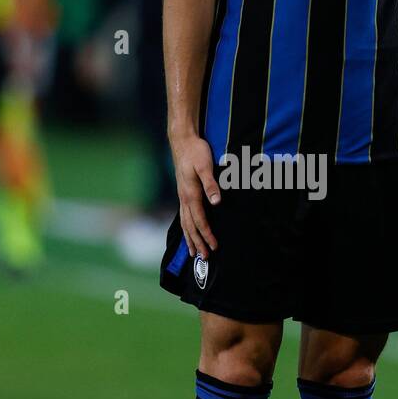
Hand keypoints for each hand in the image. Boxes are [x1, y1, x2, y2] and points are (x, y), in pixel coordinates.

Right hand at [171, 133, 220, 258]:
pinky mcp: (182, 192)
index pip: (199, 220)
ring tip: (194, 252)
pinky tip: (188, 232)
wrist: (182, 140)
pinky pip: (183, 216)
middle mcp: (184, 198)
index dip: (207, 235)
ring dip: (190, 238)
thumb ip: (211, 184)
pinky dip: (186, 228)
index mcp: (190, 194)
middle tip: (205, 258)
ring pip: (184, 223)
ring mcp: (182, 196)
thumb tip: (216, 202)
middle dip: (198, 243)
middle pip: (190, 226)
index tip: (214, 247)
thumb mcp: (205, 166)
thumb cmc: (196, 152)